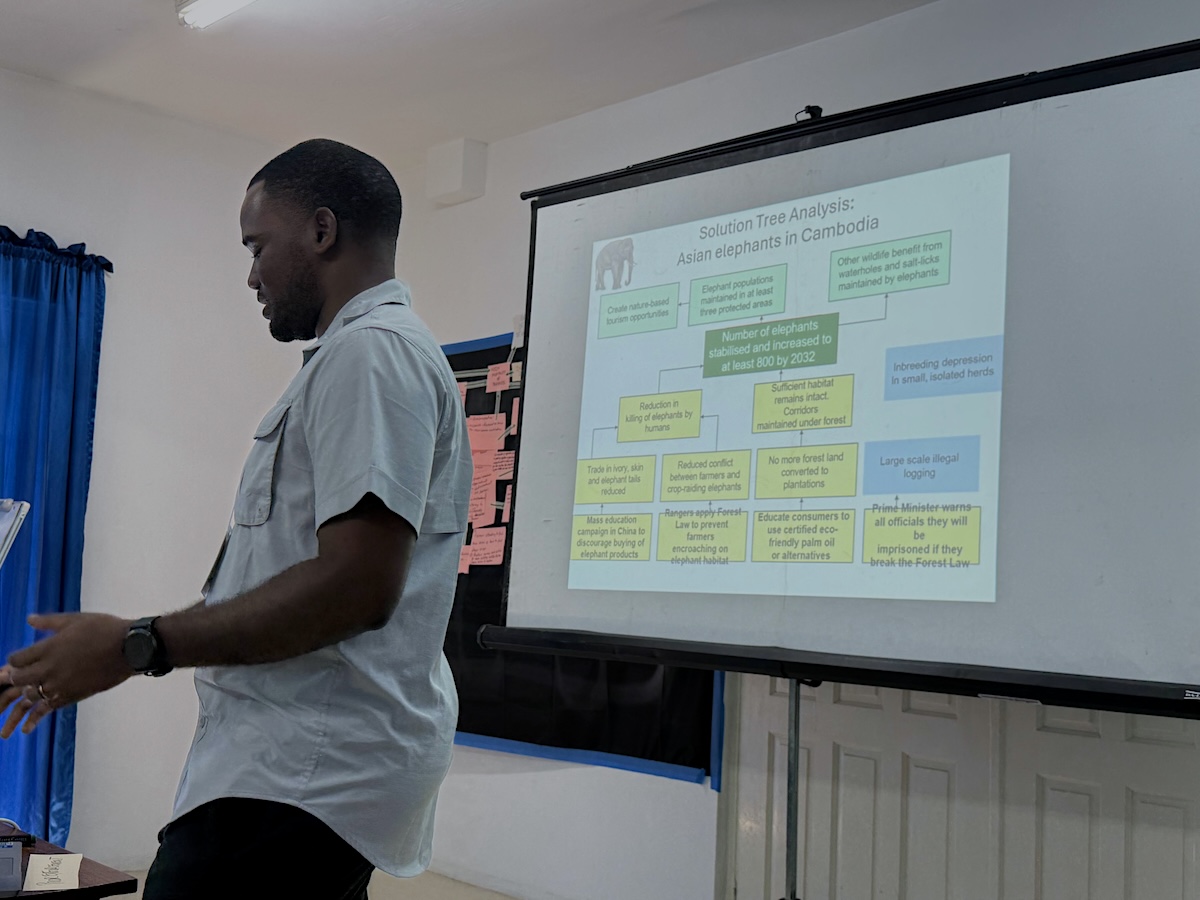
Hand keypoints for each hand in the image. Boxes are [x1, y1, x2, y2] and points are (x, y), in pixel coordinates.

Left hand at [2, 614, 134, 737]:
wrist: (130, 648)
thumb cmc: (104, 629)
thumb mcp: (75, 620)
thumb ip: (49, 621)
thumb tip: (29, 619)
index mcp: (49, 647)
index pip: (16, 659)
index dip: (14, 661)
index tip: (20, 660)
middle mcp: (50, 668)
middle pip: (19, 678)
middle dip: (16, 677)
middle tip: (21, 675)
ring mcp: (61, 684)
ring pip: (31, 695)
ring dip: (28, 692)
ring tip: (33, 690)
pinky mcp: (73, 695)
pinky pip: (49, 707)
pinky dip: (39, 713)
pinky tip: (33, 717)